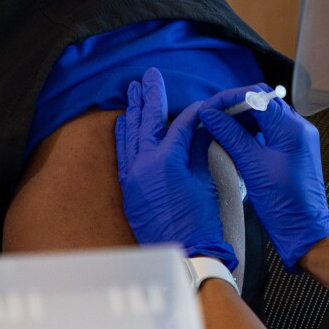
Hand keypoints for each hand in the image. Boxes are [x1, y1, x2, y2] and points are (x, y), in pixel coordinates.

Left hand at [115, 68, 236, 269]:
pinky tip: (122, 122)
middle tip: (149, 76)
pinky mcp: (129, 189)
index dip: (193, 111)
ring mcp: (133, 176)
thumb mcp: (205, 180)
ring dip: (134, 111)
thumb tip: (201, 128)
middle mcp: (144, 163)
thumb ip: (199, 150)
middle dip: (150, 96)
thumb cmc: (201, 220)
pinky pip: (123, 154)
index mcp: (167, 158)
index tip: (201, 102)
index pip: (180, 124)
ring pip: (131, 134)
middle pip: (147, 121)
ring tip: (132, 90)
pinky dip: (123, 136)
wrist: (186, 252)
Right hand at [198, 85, 328, 270]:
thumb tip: (211, 114)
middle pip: (262, 103)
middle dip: (234, 107)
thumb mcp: (252, 166)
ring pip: (265, 117)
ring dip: (241, 119)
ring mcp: (297, 139)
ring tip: (218, 127)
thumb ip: (231, 135)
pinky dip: (250, 132)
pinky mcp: (293, 151)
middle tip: (210, 117)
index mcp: (292, 128)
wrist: (304, 229)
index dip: (229, 99)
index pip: (257, 96)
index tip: (208, 108)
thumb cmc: (283, 203)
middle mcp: (298, 128)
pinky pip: (269, 131)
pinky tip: (233, 139)